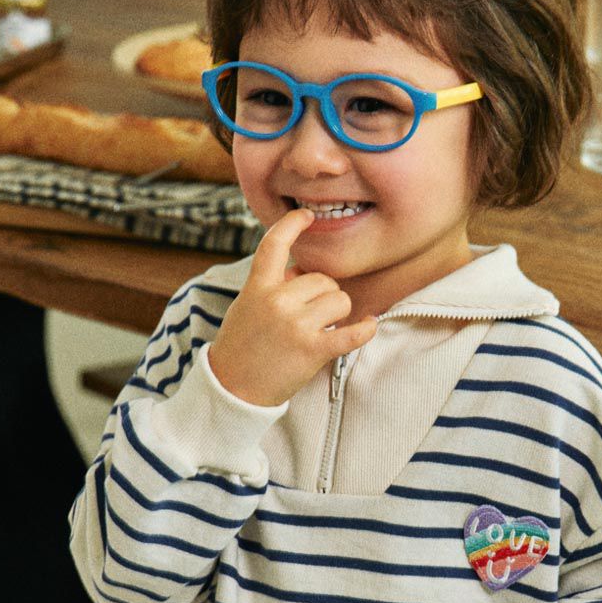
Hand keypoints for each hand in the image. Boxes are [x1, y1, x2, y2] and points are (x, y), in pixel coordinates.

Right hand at [208, 207, 376, 405]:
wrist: (231, 388)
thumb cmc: (241, 346)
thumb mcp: (247, 305)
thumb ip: (273, 285)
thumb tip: (303, 272)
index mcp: (258, 287)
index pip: (274, 244)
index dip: (292, 224)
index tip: (306, 215)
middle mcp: (277, 301)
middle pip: (323, 280)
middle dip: (323, 295)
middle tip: (308, 316)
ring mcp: (295, 325)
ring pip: (340, 300)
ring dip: (337, 314)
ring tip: (319, 330)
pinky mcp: (312, 350)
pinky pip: (351, 334)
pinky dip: (365, 330)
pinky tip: (370, 325)